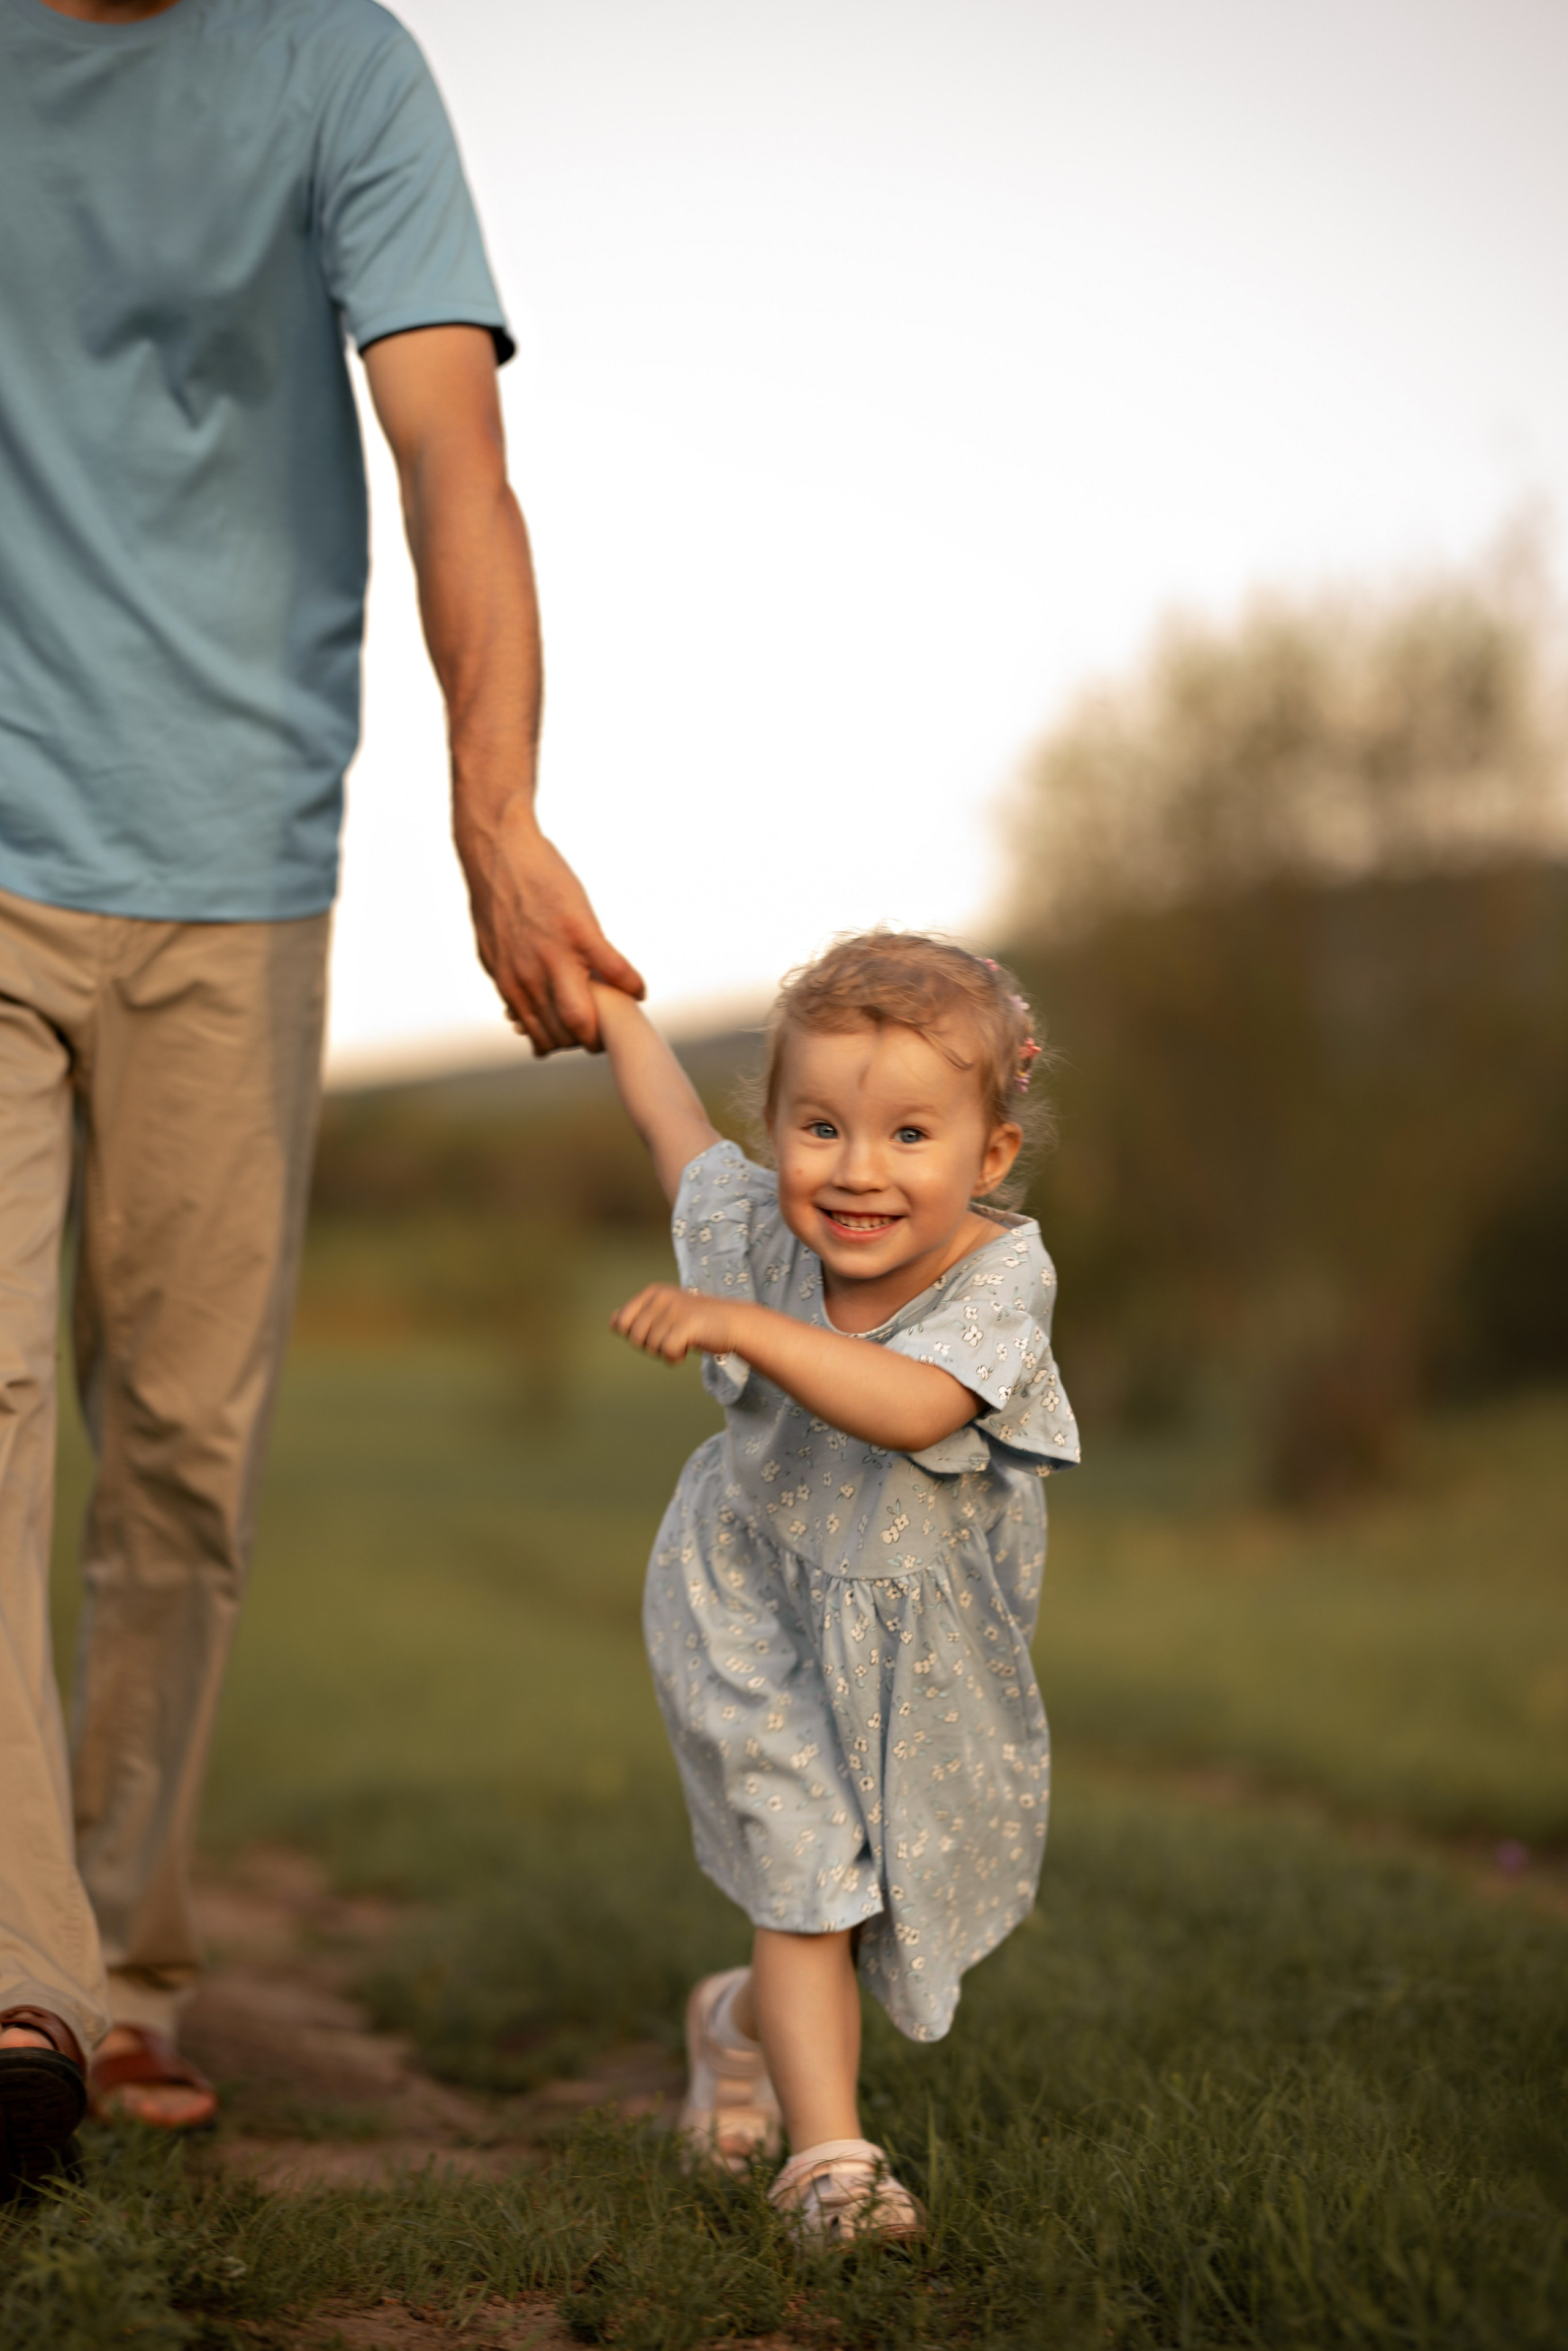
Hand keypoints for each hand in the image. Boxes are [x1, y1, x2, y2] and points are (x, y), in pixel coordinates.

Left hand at [459, 798, 644, 1055]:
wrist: (497, 850)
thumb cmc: (496, 900)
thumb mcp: (494, 951)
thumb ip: (510, 983)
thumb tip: (516, 1011)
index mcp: (511, 985)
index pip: (543, 1038)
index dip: (565, 1045)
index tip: (576, 1036)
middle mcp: (530, 978)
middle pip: (565, 1035)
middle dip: (588, 1040)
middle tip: (603, 1027)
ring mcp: (555, 955)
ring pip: (584, 1017)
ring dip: (608, 1023)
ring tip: (620, 1013)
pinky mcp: (580, 930)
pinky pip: (615, 970)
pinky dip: (632, 985)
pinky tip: (638, 989)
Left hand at [611, 1283, 738, 1363]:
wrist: (734, 1324)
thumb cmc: (696, 1322)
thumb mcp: (665, 1314)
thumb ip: (639, 1316)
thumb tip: (612, 1321)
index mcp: (653, 1292)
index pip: (621, 1322)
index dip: (635, 1335)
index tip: (657, 1331)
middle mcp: (662, 1297)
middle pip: (634, 1337)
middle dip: (651, 1346)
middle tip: (672, 1338)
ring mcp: (675, 1309)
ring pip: (651, 1346)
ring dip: (665, 1352)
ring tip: (683, 1341)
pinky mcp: (687, 1324)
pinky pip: (666, 1352)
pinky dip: (674, 1358)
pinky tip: (687, 1348)